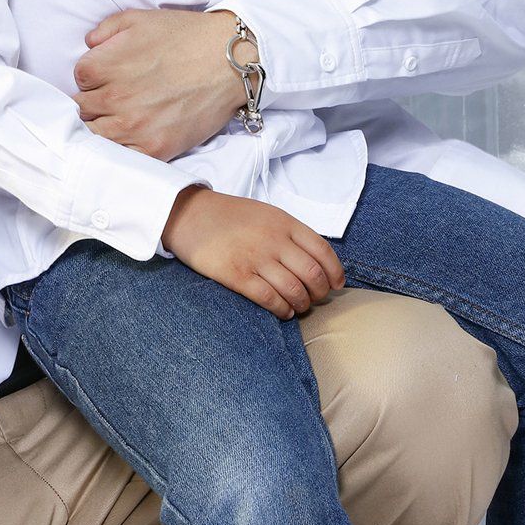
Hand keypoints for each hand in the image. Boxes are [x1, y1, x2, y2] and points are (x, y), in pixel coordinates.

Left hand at [74, 9, 252, 160]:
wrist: (229, 62)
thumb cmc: (186, 36)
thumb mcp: (139, 18)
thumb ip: (105, 29)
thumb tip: (88, 46)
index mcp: (104, 66)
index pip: (78, 78)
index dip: (92, 76)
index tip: (107, 77)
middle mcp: (113, 98)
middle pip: (81, 109)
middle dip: (93, 102)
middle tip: (114, 98)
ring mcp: (132, 126)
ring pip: (94, 136)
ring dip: (102, 127)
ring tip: (120, 119)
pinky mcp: (154, 148)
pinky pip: (121, 157)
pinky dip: (121, 149)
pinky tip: (131, 138)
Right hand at [162, 186, 344, 317]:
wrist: (188, 214)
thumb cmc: (229, 216)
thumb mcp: (265, 213)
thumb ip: (289, 232)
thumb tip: (314, 259)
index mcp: (284, 222)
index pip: (323, 251)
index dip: (335, 273)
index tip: (336, 285)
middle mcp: (274, 240)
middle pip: (313, 275)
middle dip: (320, 293)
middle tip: (315, 299)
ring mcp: (255, 258)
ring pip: (294, 291)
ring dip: (302, 305)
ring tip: (297, 307)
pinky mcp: (237, 275)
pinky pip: (270, 300)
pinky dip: (282, 310)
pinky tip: (282, 311)